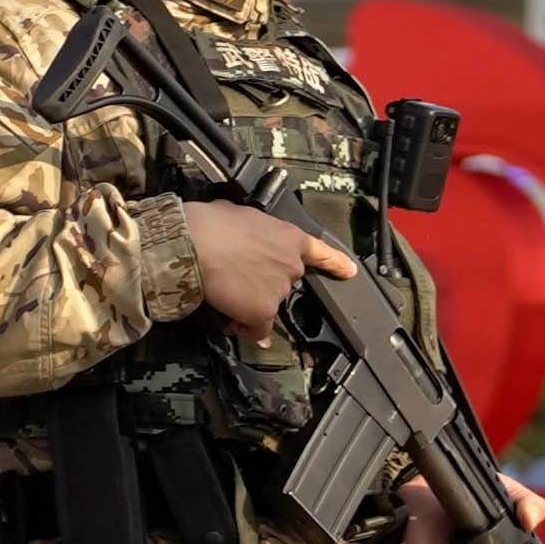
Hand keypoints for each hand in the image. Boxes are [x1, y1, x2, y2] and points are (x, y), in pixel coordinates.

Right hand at [177, 198, 354, 335]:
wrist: (195, 244)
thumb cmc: (209, 225)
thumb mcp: (240, 216)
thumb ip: (254, 232)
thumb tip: (241, 238)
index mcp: (288, 237)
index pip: (320, 252)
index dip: (335, 263)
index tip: (349, 271)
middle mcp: (292, 265)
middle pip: (284, 283)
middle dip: (264, 286)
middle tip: (238, 279)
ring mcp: (281, 289)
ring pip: (268, 306)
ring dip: (251, 305)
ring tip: (226, 291)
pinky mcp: (265, 311)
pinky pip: (257, 327)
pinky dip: (246, 327)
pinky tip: (232, 318)